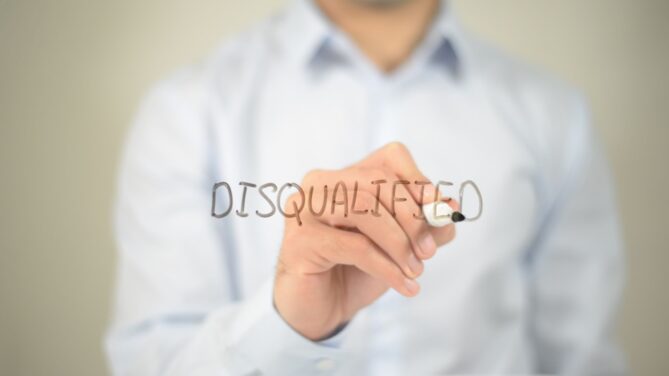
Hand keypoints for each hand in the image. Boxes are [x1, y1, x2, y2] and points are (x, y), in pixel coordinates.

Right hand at [273, 142, 457, 339]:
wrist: (321, 309)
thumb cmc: (357, 269)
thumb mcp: (399, 245)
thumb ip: (425, 225)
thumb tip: (450, 208)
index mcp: (344, 176)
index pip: (389, 158)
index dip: (417, 180)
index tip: (437, 208)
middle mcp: (320, 184)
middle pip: (376, 181)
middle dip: (411, 217)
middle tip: (429, 251)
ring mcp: (304, 209)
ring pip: (363, 209)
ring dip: (399, 243)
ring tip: (416, 270)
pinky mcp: (299, 240)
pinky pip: (354, 246)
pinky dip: (387, 267)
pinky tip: (404, 285)